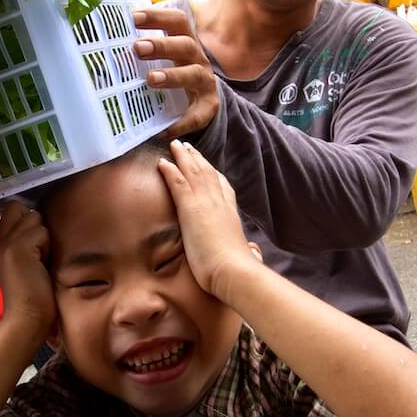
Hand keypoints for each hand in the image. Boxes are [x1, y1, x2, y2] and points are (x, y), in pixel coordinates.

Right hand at [0, 202, 54, 335]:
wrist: (26, 318)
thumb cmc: (33, 295)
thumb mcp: (24, 264)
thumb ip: (25, 243)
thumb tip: (40, 223)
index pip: (11, 210)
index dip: (26, 218)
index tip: (36, 240)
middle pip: (21, 208)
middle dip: (35, 224)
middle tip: (38, 252)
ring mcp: (6, 243)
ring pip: (34, 218)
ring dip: (44, 237)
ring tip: (40, 260)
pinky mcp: (17, 248)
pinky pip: (42, 232)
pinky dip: (47, 247)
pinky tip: (41, 265)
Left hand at [132, 8, 218, 136]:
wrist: (202, 102)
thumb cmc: (174, 72)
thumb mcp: (163, 59)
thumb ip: (142, 51)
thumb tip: (104, 47)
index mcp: (185, 41)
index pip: (177, 21)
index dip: (158, 16)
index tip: (134, 17)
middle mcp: (198, 58)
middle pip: (186, 45)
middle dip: (162, 45)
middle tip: (138, 48)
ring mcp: (205, 82)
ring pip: (193, 74)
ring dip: (172, 76)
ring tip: (150, 79)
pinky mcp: (208, 107)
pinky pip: (196, 115)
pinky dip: (181, 123)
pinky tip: (164, 130)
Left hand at [158, 140, 255, 300]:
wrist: (233, 271)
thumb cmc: (237, 270)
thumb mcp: (245, 255)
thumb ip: (248, 251)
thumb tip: (254, 254)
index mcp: (231, 213)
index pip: (224, 187)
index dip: (215, 174)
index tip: (208, 165)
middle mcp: (220, 203)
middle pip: (208, 173)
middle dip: (197, 159)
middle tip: (187, 147)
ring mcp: (206, 203)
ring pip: (193, 172)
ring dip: (183, 157)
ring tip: (175, 145)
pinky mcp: (191, 208)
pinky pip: (178, 182)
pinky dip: (170, 170)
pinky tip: (161, 162)